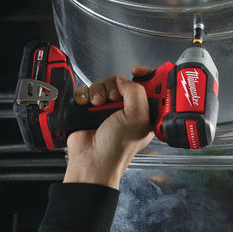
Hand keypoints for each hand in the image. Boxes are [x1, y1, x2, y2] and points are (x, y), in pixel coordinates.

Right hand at [64, 66, 153, 188]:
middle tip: (114, 100)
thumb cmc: (116, 148)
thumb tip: (125, 79)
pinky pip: (87, 91)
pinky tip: (86, 106)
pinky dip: (84, 96)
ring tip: (98, 106)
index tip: (136, 71)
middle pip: (122, 82)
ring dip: (99, 92)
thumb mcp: (137, 118)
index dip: (144, 75)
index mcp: (144, 113)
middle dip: (116, 87)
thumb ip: (136, 92)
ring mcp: (107, 110)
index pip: (148, 86)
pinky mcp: (90, 110)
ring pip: (103, 85)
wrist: (91, 160)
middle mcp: (126, 111)